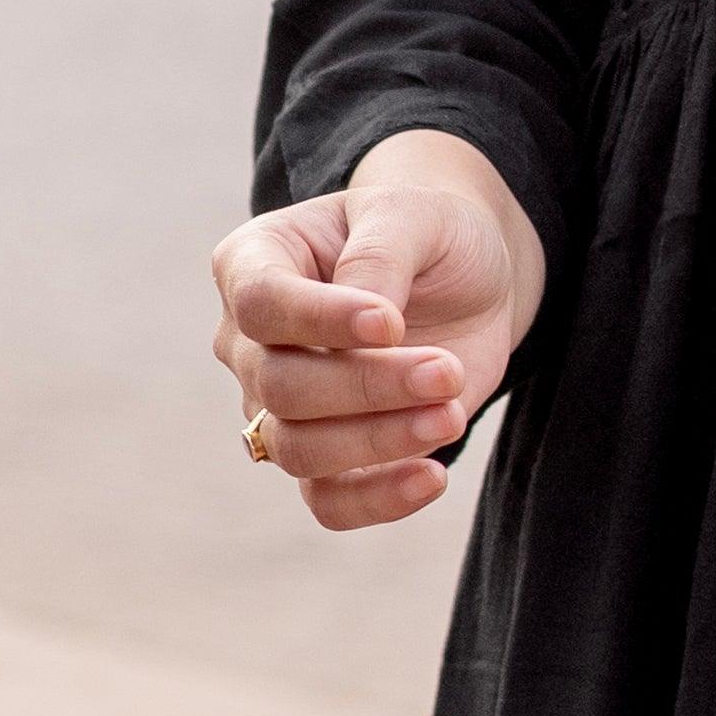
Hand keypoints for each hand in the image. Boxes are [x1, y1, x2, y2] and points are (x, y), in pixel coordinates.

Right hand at [209, 143, 530, 531]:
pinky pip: (328, 502)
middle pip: (279, 386)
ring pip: (298, 450)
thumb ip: (379, 257)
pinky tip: (434, 475)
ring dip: (379, 441)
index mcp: (253, 264)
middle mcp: (250, 343)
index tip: (391, 323)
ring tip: (452, 414)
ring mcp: (279, 407)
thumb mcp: (411, 213)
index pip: (260, 304)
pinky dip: (377, 499)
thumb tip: (367, 325)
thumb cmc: (425, 231)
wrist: (466, 274)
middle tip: (448, 372)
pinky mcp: (328, 456)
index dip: (319, 321)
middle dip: (367, 387)